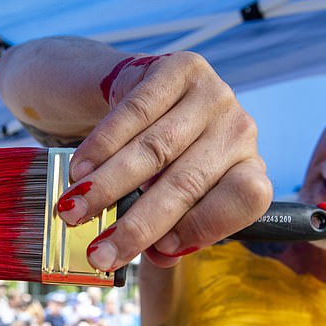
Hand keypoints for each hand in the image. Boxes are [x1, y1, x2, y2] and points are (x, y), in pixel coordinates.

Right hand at [60, 52, 271, 270]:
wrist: (142, 94)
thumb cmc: (163, 161)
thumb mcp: (174, 197)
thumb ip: (171, 231)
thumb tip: (160, 258)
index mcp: (249, 167)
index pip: (245, 199)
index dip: (205, 226)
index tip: (160, 251)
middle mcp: (240, 129)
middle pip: (188, 182)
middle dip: (137, 224)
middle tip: (99, 253)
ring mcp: (215, 94)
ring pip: (154, 149)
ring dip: (108, 186)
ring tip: (75, 213)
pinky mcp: (182, 68)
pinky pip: (135, 113)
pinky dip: (101, 147)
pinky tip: (78, 171)